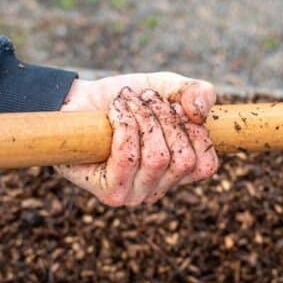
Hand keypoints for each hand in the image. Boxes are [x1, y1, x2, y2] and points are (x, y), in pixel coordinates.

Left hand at [58, 72, 218, 206]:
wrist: (77, 99)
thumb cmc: (126, 100)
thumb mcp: (168, 88)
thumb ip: (197, 92)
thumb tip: (199, 114)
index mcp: (177, 174)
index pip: (205, 166)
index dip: (195, 131)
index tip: (174, 106)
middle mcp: (158, 190)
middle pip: (182, 160)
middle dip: (166, 118)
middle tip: (145, 98)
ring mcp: (133, 195)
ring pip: (157, 158)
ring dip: (143, 117)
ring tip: (127, 101)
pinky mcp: (109, 192)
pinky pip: (128, 156)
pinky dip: (124, 123)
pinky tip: (114, 111)